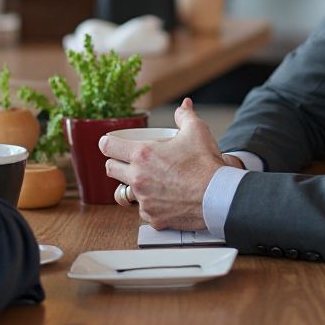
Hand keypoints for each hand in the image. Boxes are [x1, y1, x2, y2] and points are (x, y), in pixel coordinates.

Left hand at [98, 98, 224, 230]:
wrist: (218, 196)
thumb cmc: (205, 164)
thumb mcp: (196, 131)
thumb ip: (185, 115)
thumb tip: (184, 105)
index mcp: (142, 154)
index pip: (108, 147)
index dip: (107, 143)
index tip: (109, 143)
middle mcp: (138, 178)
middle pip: (110, 169)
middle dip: (116, 163)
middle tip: (128, 161)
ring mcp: (144, 200)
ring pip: (123, 193)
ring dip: (129, 187)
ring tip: (142, 182)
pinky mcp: (153, 218)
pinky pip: (142, 210)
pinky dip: (149, 205)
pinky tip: (161, 198)